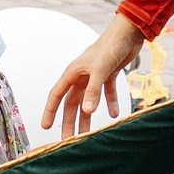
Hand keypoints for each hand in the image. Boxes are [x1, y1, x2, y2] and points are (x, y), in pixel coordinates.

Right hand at [42, 17, 144, 136]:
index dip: (50, 111)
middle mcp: (81, 76)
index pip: (57, 95)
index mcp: (73, 73)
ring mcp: (95, 76)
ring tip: (89, 134)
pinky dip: (110, 103)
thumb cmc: (110, 47)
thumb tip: (88, 111)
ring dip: (88, 117)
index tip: (45, 127)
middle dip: (70, 121)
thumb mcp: (101, 70)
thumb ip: (94, 91)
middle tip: (69, 140)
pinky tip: (115, 114)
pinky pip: (106, 93)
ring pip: (88, 101)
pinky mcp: (108, 74)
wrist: (128, 33)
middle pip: (72, 103)